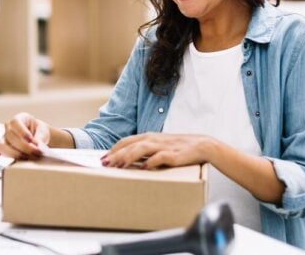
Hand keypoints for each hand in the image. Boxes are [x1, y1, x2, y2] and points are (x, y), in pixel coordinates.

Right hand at [0, 112, 50, 159]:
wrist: (37, 138)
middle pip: (10, 136)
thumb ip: (41, 136)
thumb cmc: (39, 132)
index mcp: (19, 118)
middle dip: (24, 147)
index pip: (15, 122)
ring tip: (27, 157)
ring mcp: (4, 138)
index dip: (22, 131)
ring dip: (14, 153)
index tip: (31, 140)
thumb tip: (37, 144)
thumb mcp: (43, 131)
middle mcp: (9, 127)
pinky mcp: (2, 148)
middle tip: (36, 152)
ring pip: (2, 145)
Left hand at [102, 133, 216, 168]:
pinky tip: (145, 167)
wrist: (202, 145)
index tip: (102, 158)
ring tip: (119, 165)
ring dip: (128, 157)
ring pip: (142, 149)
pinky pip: (161, 157)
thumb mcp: (159, 146)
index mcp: (149, 137)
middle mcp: (153, 140)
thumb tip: (127, 160)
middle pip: (130, 145)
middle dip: (116, 154)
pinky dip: (152, 161)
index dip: (113, 149)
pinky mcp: (174, 154)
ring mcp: (163, 146)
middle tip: (104, 163)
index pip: (126, 141)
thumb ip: (145, 151)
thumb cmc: (178, 147)